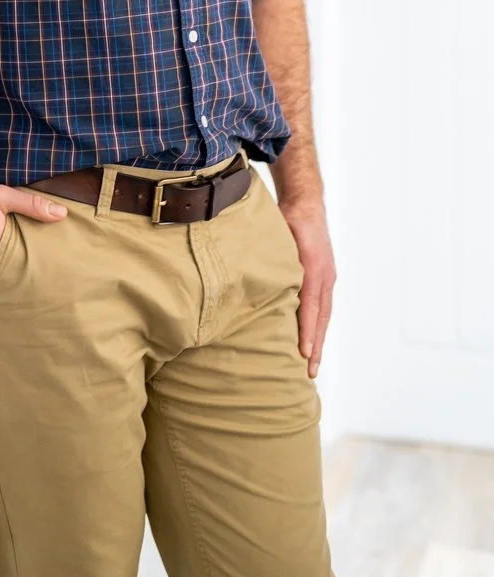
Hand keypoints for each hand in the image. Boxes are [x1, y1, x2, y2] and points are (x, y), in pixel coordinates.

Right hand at [0, 183, 68, 299]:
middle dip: (22, 285)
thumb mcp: (1, 197)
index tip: (47, 278)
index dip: (37, 277)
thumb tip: (61, 213)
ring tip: (13, 283)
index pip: (27, 275)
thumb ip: (32, 205)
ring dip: (2, 288)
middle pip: (11, 287)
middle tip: (35, 285)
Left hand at [278, 198, 335, 379]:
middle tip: (310, 372)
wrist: (306, 203)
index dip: (307, 329)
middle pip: (321, 316)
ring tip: (312, 365)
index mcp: (312, 266)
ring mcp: (327, 278)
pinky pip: (323, 307)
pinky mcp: (324, 279)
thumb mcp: (278, 233)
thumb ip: (269, 255)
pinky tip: (312, 341)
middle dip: (316, 345)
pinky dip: (319, 326)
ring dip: (319, 340)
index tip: (304, 352)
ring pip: (324, 315)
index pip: (310, 304)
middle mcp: (324, 276)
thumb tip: (250, 275)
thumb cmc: (288, 217)